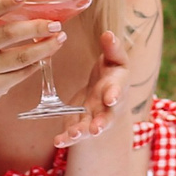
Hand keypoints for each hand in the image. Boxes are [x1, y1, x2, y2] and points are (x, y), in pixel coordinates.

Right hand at [0, 0, 64, 117]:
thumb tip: (19, 12)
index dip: (5, 2)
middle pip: (9, 33)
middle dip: (37, 27)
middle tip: (56, 23)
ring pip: (21, 56)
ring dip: (44, 47)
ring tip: (58, 39)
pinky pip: (20, 74)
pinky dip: (35, 65)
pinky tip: (43, 58)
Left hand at [53, 26, 132, 147]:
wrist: (106, 96)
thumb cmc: (112, 73)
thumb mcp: (115, 59)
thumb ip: (113, 48)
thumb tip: (108, 33)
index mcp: (116, 88)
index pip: (117, 91)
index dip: (115, 94)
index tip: (110, 98)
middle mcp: (107, 107)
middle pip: (106, 117)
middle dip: (101, 123)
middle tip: (96, 129)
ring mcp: (93, 119)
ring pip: (89, 128)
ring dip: (81, 132)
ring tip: (73, 135)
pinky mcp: (80, 125)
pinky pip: (73, 133)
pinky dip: (66, 138)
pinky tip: (57, 141)